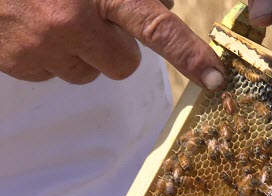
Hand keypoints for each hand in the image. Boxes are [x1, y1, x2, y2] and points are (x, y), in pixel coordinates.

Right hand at [0, 0, 226, 89]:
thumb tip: (164, 5)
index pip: (158, 29)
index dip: (190, 55)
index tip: (214, 78)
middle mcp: (72, 25)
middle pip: (124, 65)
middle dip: (118, 49)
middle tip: (98, 21)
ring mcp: (43, 49)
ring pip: (89, 73)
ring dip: (86, 53)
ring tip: (63, 21)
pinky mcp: (20, 65)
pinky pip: (57, 74)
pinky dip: (58, 57)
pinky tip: (40, 30)